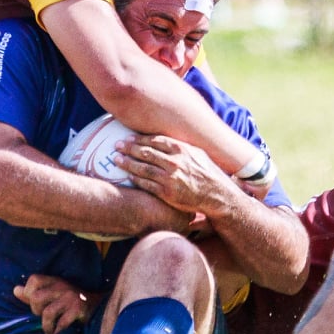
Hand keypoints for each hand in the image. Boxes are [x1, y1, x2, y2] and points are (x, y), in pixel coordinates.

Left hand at [13, 274, 97, 333]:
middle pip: (36, 298)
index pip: (34, 279)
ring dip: (46, 326)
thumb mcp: (52, 294)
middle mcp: (62, 286)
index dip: (28, 292)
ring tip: (49, 331)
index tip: (33, 303)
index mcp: (54, 281)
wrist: (97, 306)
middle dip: (36, 311)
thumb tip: (15, 290)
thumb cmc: (69, 302)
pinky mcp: (78, 309)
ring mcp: (70, 297)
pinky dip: (57, 332)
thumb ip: (34, 294)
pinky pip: (61, 323)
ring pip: (47, 312)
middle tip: (43, 318)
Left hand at [116, 134, 236, 215]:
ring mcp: (170, 177)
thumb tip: (167, 140)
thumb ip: (181, 147)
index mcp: (182, 149)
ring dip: (128, 163)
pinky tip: (128, 176)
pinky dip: (136, 179)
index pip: (155, 140)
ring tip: (116, 159)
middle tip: (117, 145)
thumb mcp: (198, 154)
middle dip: (129, 148)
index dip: (140, 139)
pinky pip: (147, 184)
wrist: (216, 195)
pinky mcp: (167, 192)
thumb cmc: (208, 173)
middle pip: (146, 152)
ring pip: (143, 168)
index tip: (129, 137)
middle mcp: (174, 162)